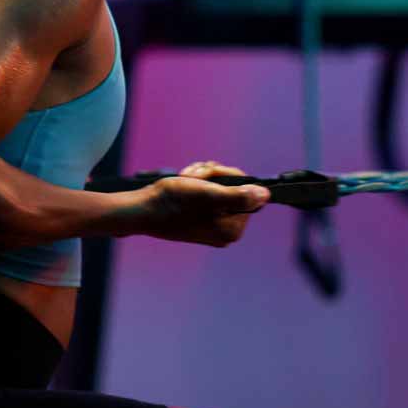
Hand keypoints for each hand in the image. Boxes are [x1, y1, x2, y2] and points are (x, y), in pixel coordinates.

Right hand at [136, 161, 269, 246]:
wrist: (142, 209)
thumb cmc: (171, 202)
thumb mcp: (208, 195)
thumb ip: (239, 196)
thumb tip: (265, 195)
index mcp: (232, 229)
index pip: (247, 191)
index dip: (227, 176)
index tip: (208, 176)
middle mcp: (226, 231)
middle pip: (235, 188)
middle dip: (213, 176)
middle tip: (194, 177)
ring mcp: (215, 225)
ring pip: (221, 186)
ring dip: (204, 177)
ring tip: (186, 180)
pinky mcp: (203, 218)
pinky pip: (211, 193)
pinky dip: (199, 183)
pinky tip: (185, 183)